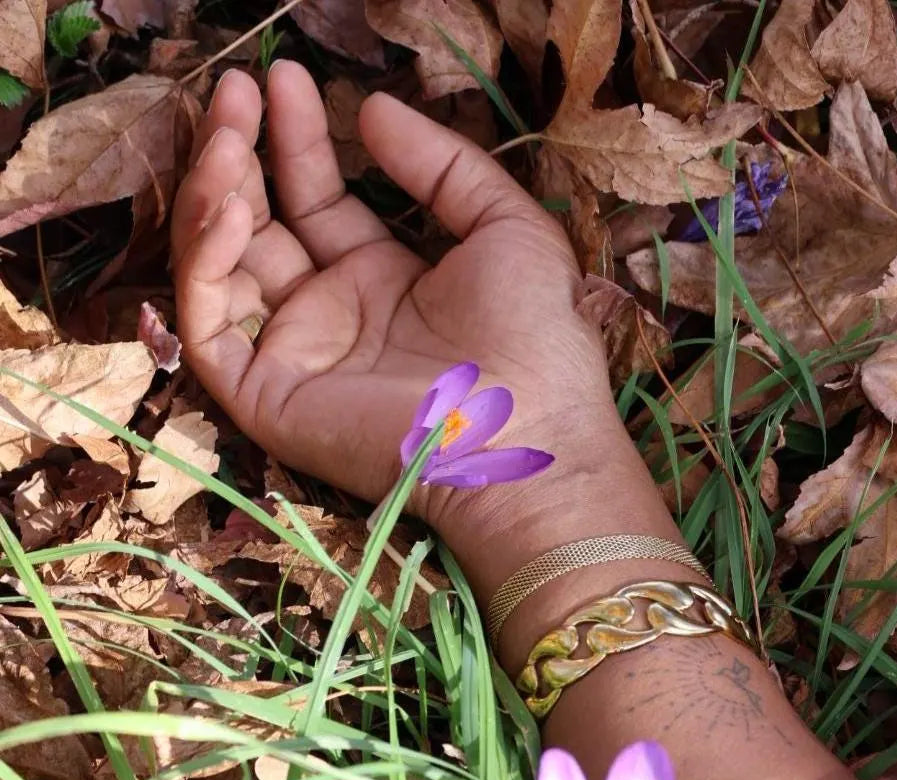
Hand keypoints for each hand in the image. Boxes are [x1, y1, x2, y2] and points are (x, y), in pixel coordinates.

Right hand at [170, 61, 620, 532]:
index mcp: (381, 281)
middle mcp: (329, 317)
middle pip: (258, 226)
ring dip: (211, 196)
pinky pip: (209, 325)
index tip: (281, 78)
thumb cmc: (535, 340)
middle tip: (236, 89)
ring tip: (226, 138)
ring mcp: (293, 358)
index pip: (315, 200)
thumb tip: (372, 108)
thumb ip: (440, 164)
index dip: (294, 139)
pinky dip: (206, 264)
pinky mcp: (265, 398)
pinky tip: (232, 209)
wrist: (525, 429)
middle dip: (239, 154)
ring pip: (220, 269)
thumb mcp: (504, 226)